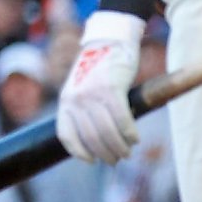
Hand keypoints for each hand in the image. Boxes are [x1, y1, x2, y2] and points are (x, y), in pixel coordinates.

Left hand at [58, 11, 142, 163]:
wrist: (110, 41)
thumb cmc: (100, 68)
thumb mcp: (82, 88)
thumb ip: (84, 109)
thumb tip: (96, 138)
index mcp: (66, 100)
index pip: (67, 134)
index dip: (79, 151)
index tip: (91, 161)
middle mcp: (76, 99)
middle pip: (91, 137)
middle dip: (105, 153)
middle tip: (118, 159)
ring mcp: (93, 94)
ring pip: (107, 131)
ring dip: (119, 147)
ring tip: (127, 152)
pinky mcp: (111, 88)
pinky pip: (122, 119)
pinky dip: (129, 133)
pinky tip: (135, 138)